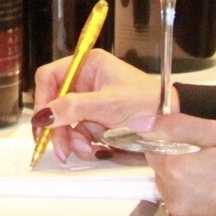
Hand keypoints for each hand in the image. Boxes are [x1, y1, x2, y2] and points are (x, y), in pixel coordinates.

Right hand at [34, 48, 158, 165]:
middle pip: (55, 105)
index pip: (50, 77)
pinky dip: (84, 145)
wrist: (173, 122)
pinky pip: (79, 134)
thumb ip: (72, 109)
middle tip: (60, 149)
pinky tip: (96, 150)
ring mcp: (91, 102)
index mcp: (87, 65)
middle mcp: (86, 81)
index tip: (43, 122)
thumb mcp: (107, 104)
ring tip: (88, 150)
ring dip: (73, 140)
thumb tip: (42, 116)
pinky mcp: (97, 120)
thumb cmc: (147, 103)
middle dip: (58, 129)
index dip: (43, 99)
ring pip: (66, 124)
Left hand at [143, 113, 215, 215]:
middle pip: (164, 178)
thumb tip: (140, 121)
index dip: (175, 146)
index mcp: (176, 173)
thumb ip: (177, 126)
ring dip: (191, 193)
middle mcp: (174, 204)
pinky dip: (202, 214)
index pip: (154, 152)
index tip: (198, 147)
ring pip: (176, 201)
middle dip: (183, 169)